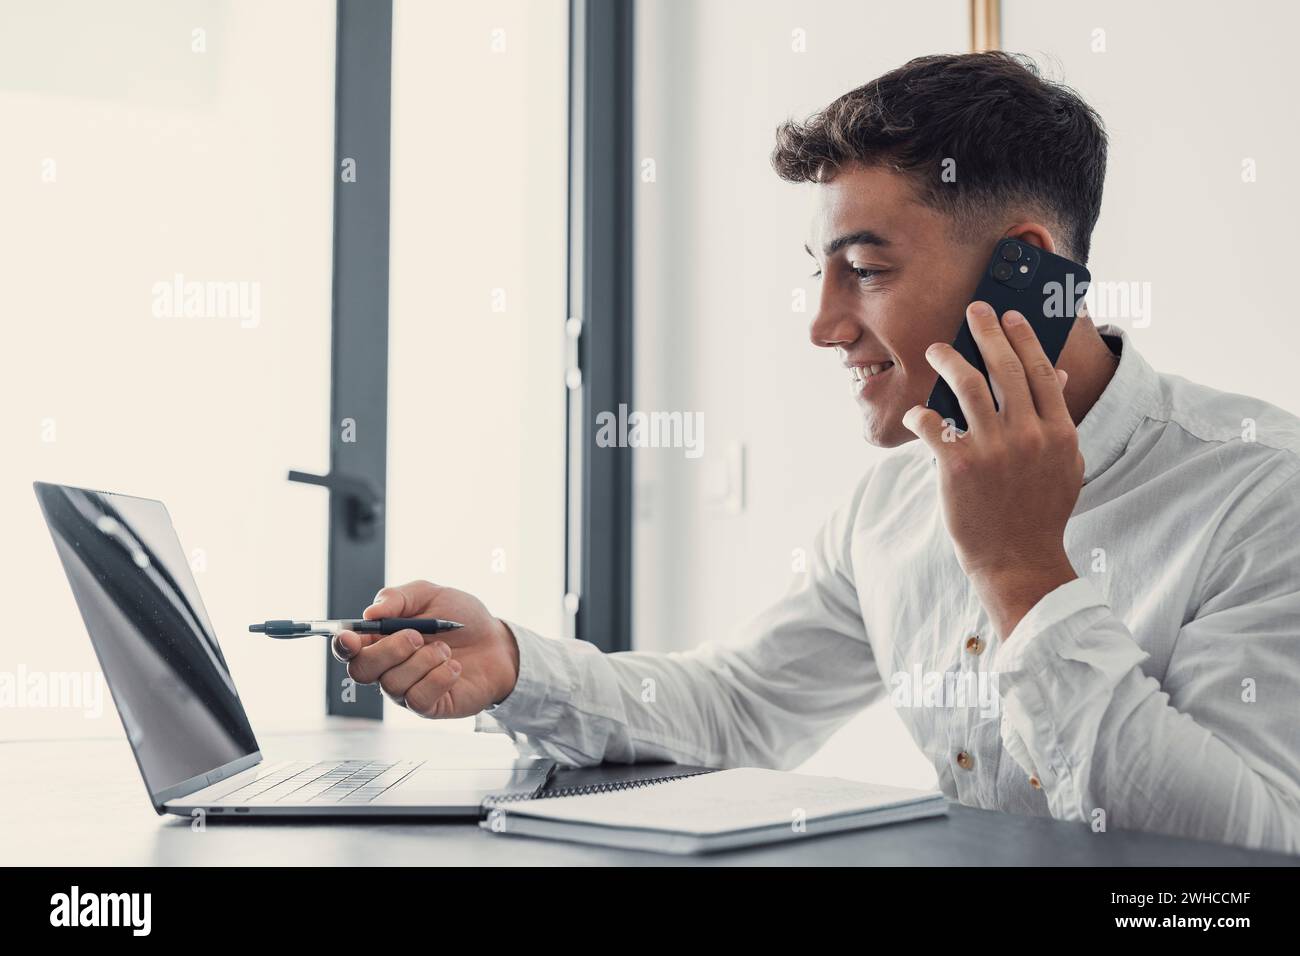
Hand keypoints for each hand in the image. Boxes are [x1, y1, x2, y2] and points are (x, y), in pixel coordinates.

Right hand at [332, 581, 519, 717]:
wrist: (497, 643)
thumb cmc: (461, 618)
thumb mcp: (430, 595)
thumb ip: (398, 598)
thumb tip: (370, 613)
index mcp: (382, 639)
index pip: (348, 649)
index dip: (342, 645)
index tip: (350, 637)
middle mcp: (388, 667)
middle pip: (361, 670)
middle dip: (389, 650)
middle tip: (416, 636)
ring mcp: (406, 689)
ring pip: (392, 684)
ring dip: (423, 661)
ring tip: (446, 650)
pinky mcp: (428, 706)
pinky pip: (418, 699)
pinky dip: (438, 678)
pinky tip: (454, 668)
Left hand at [902, 300, 1082, 637]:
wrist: (1018, 559)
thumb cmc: (1039, 511)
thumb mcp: (1064, 465)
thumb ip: (1060, 421)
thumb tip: (1059, 375)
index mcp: (1058, 432)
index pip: (1040, 371)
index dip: (1023, 338)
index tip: (1010, 316)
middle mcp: (1028, 435)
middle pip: (1005, 368)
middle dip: (987, 332)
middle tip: (974, 312)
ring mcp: (993, 449)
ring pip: (968, 386)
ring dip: (949, 360)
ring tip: (936, 349)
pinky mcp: (958, 466)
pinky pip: (933, 424)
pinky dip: (920, 414)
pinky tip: (915, 413)